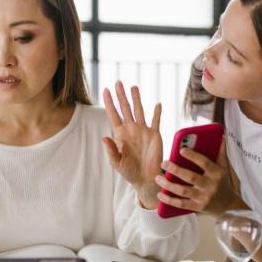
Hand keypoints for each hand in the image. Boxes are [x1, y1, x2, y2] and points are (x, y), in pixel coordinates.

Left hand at [102, 81, 162, 209]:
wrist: (146, 179)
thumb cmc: (129, 172)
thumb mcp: (117, 163)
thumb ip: (111, 150)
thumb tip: (104, 137)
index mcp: (120, 135)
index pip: (113, 114)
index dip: (110, 103)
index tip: (106, 90)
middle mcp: (131, 130)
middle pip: (125, 109)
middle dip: (121, 96)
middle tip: (118, 83)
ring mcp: (143, 131)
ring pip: (139, 111)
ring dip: (136, 99)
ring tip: (133, 87)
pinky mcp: (155, 135)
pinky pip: (156, 121)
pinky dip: (157, 113)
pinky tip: (157, 104)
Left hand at [154, 139, 244, 216]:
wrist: (229, 206)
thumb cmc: (222, 183)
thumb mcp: (224, 168)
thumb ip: (220, 153)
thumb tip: (220, 137)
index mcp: (216, 173)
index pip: (204, 163)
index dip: (193, 156)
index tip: (181, 150)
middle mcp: (210, 186)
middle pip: (190, 177)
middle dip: (175, 170)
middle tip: (163, 163)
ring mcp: (203, 198)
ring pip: (183, 191)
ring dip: (168, 184)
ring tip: (158, 177)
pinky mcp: (197, 207)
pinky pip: (181, 204)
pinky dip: (169, 200)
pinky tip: (160, 194)